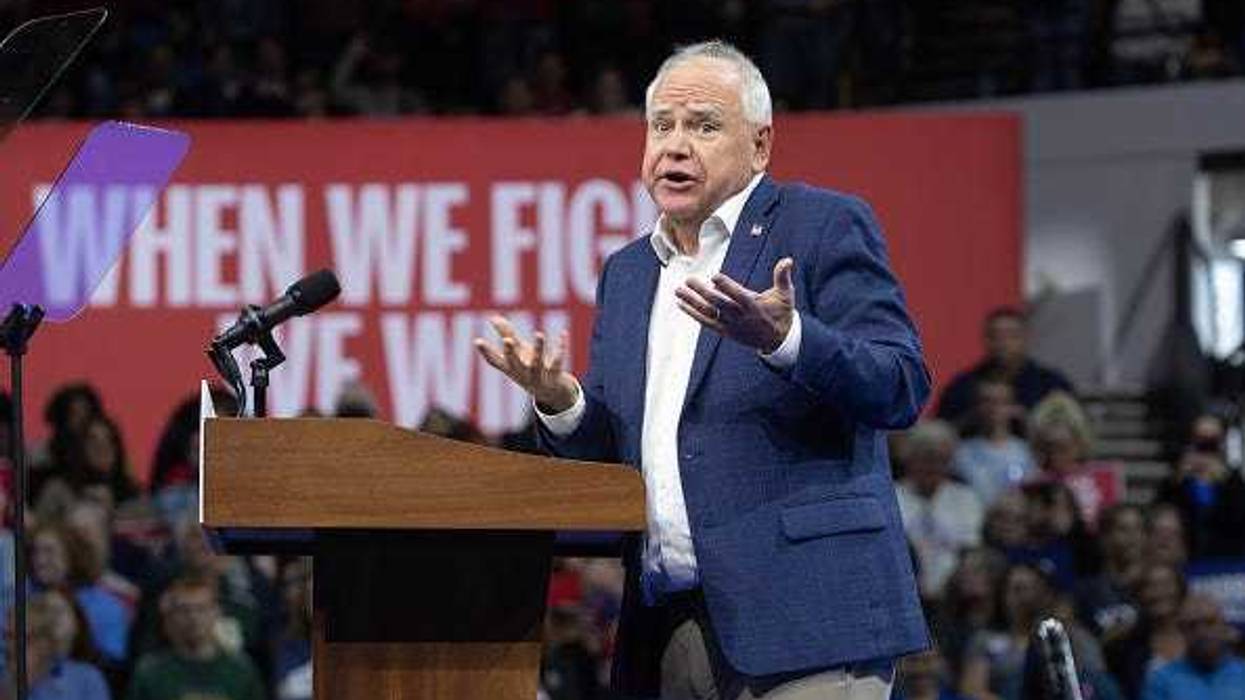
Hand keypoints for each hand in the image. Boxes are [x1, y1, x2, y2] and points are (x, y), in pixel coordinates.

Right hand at [474, 315, 578, 412]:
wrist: (551, 393)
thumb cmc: (530, 367)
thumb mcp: (518, 351)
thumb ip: (506, 333)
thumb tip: (493, 317)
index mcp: (511, 368)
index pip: (495, 361)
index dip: (486, 352)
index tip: (477, 340)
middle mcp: (522, 374)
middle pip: (515, 364)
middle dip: (511, 353)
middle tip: (507, 340)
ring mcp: (538, 376)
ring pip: (537, 363)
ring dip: (538, 349)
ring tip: (539, 334)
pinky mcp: (554, 376)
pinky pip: (558, 362)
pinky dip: (561, 348)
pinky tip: (563, 334)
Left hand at [675, 257, 794, 352]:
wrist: (777, 340)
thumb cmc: (781, 313)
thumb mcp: (786, 295)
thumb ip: (783, 277)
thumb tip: (787, 260)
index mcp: (754, 306)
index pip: (739, 296)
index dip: (727, 287)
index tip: (715, 276)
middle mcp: (740, 316)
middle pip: (719, 304)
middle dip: (703, 292)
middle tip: (689, 279)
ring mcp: (730, 325)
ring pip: (708, 313)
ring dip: (692, 302)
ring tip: (678, 290)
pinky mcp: (724, 330)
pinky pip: (706, 322)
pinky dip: (693, 313)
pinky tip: (681, 304)